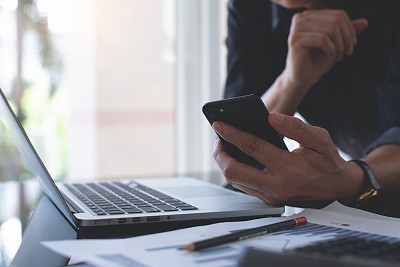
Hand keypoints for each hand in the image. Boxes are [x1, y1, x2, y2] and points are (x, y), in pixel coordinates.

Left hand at [212, 112, 363, 204]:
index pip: (252, 147)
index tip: (219, 124)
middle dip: (220, 154)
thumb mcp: (319, 139)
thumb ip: (295, 127)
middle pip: (235, 171)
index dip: (232, 134)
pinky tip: (235, 158)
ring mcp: (271, 195)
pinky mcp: (268, 199)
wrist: (337, 188)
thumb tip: (271, 117)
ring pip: (236, 180)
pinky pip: (243, 185)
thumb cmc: (327, 161)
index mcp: (289, 168)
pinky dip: (235, 170)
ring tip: (224, 147)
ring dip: (225, 163)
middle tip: (218, 140)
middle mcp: (277, 185)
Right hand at [283, 9, 367, 92]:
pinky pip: (323, 40)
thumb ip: (347, 32)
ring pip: (331, 29)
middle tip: (347, 53)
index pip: (339, 15)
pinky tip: (332, 58)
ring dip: (340, 45)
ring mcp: (296, 28)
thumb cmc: (317, 61)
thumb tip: (365, 21)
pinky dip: (332, 50)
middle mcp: (300, 18)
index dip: (350, 30)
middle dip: (347, 38)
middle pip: (336, 20)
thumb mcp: (336, 44)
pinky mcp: (295, 40)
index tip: (351, 45)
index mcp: (309, 15)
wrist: (302, 79)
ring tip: (339, 57)